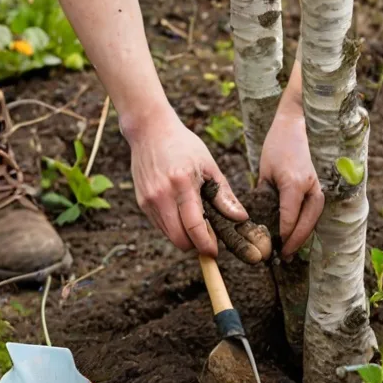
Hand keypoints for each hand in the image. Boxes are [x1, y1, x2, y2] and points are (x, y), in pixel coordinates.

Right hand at [130, 109, 244, 255]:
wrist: (149, 131)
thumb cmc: (184, 145)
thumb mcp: (209, 166)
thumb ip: (224, 195)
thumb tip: (241, 218)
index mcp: (182, 183)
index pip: (194, 225)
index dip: (205, 243)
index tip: (214, 251)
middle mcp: (162, 194)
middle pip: (179, 238)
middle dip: (195, 245)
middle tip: (208, 238)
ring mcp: (149, 199)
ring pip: (169, 235)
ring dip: (184, 237)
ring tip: (196, 221)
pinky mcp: (142, 202)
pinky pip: (160, 226)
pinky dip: (173, 227)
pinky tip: (181, 212)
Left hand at [258, 105, 323, 257]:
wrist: (298, 126)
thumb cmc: (278, 146)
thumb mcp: (264, 172)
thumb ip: (263, 196)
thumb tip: (257, 219)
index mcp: (294, 185)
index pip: (288, 219)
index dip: (280, 237)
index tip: (271, 250)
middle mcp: (310, 189)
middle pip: (305, 226)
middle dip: (293, 243)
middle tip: (282, 258)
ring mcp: (318, 190)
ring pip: (312, 222)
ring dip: (301, 238)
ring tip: (289, 252)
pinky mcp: (319, 190)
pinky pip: (313, 214)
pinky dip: (305, 227)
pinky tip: (296, 236)